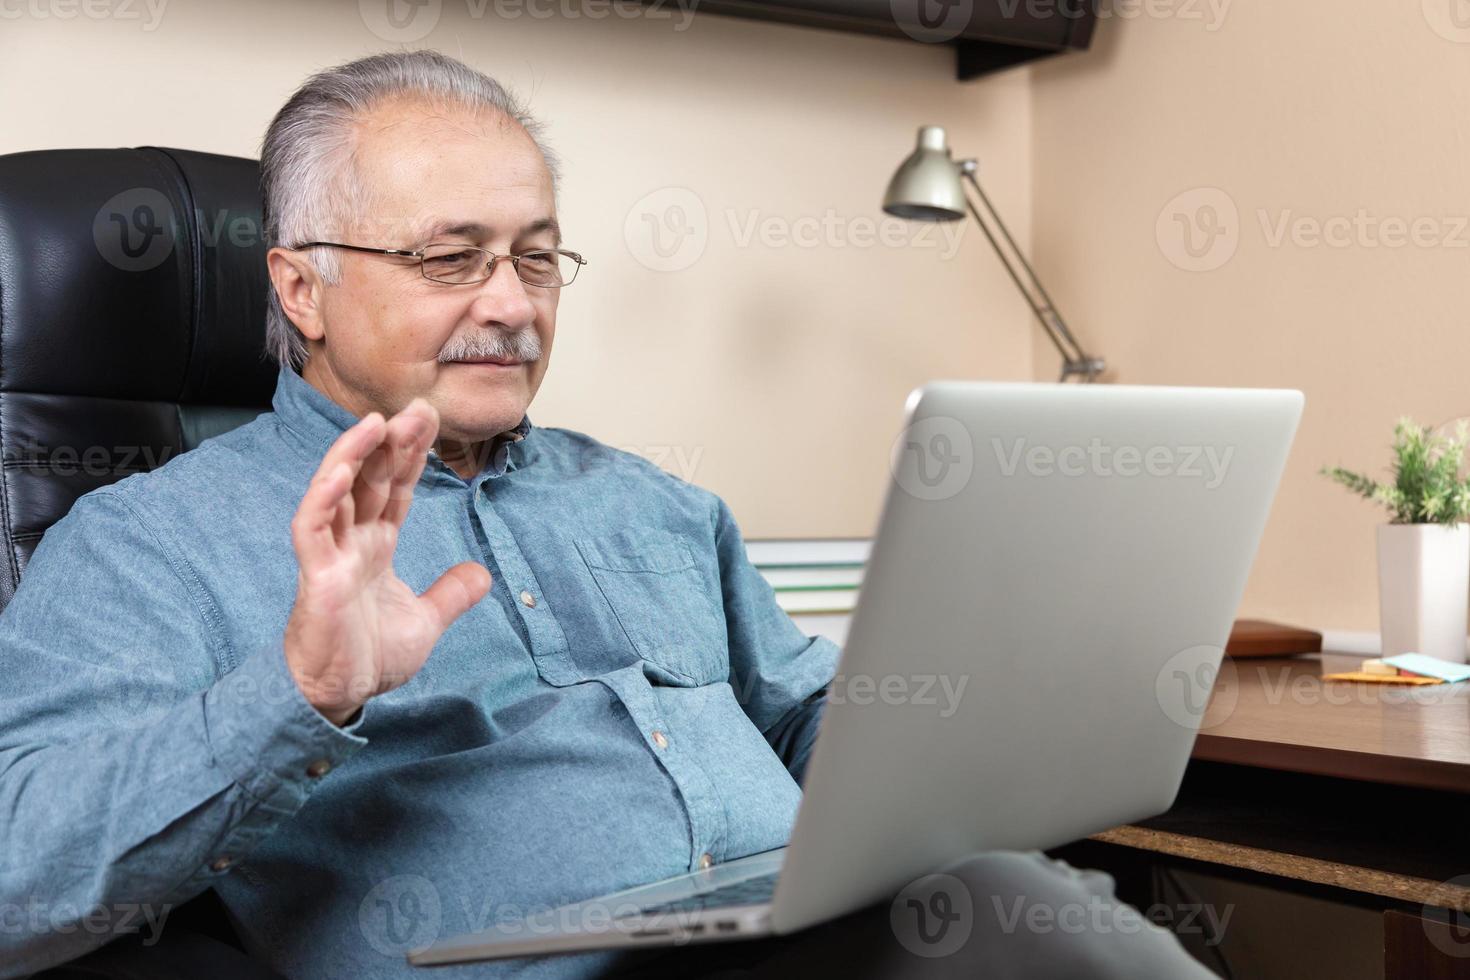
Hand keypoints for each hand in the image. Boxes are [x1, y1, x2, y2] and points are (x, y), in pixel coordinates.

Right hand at [284, 400, 491, 723]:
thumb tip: (483, 574)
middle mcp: (352, 542)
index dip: (412, 456)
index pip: (397, 490)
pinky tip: (339, 471)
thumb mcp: (425, 622)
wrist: (337, 696)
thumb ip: (450, 595)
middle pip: (372, 480)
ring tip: (377, 422)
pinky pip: (312, 527)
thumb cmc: (367, 658)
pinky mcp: (315, 574)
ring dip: (354, 455)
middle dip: (393, 443)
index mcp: (375, 547)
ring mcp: (331, 554)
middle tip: (418, 408)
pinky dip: (323, 497)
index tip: (431, 423)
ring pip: (337, 491)